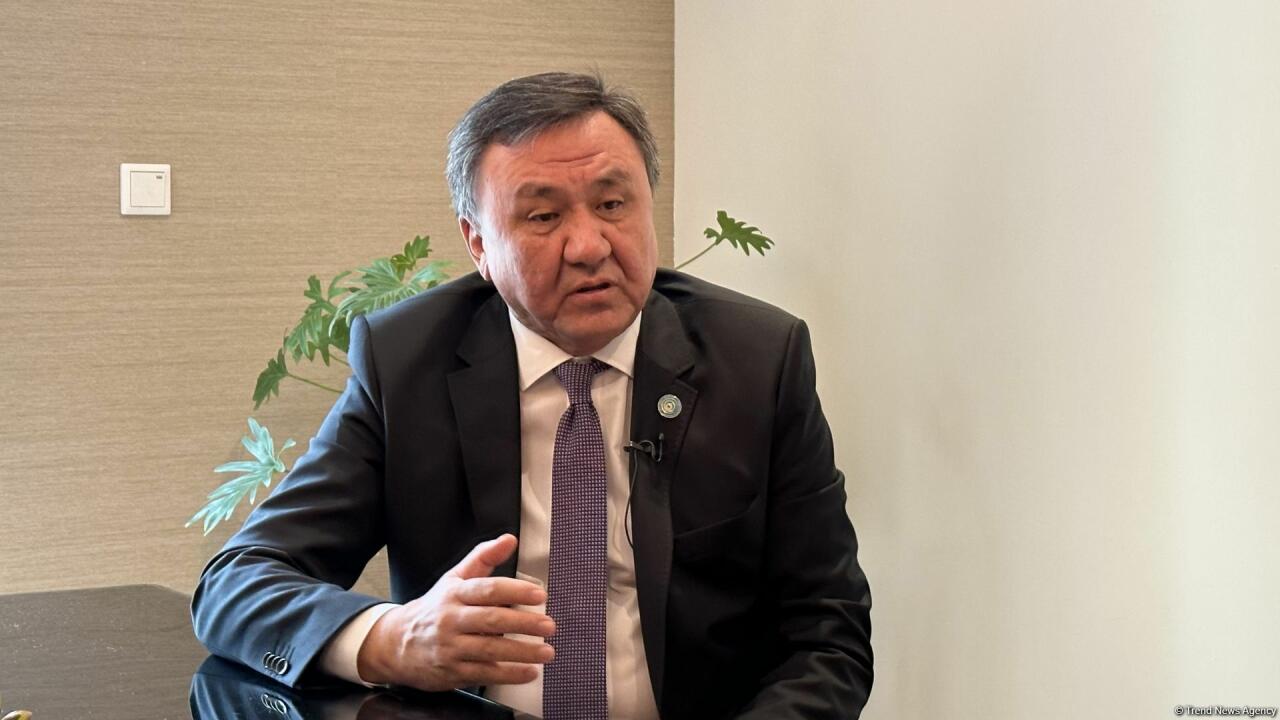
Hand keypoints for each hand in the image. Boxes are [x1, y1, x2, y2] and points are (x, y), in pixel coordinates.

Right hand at [355, 534, 554, 689]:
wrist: (396, 644)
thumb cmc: (434, 609)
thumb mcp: (454, 579)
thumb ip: (483, 558)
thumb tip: (509, 539)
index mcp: (454, 594)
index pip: (487, 589)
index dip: (515, 591)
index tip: (539, 594)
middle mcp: (451, 620)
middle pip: (491, 620)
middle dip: (524, 623)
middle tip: (549, 625)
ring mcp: (451, 647)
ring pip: (490, 649)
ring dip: (522, 652)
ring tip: (546, 651)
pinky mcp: (452, 672)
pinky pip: (484, 674)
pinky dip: (509, 674)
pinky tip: (529, 672)